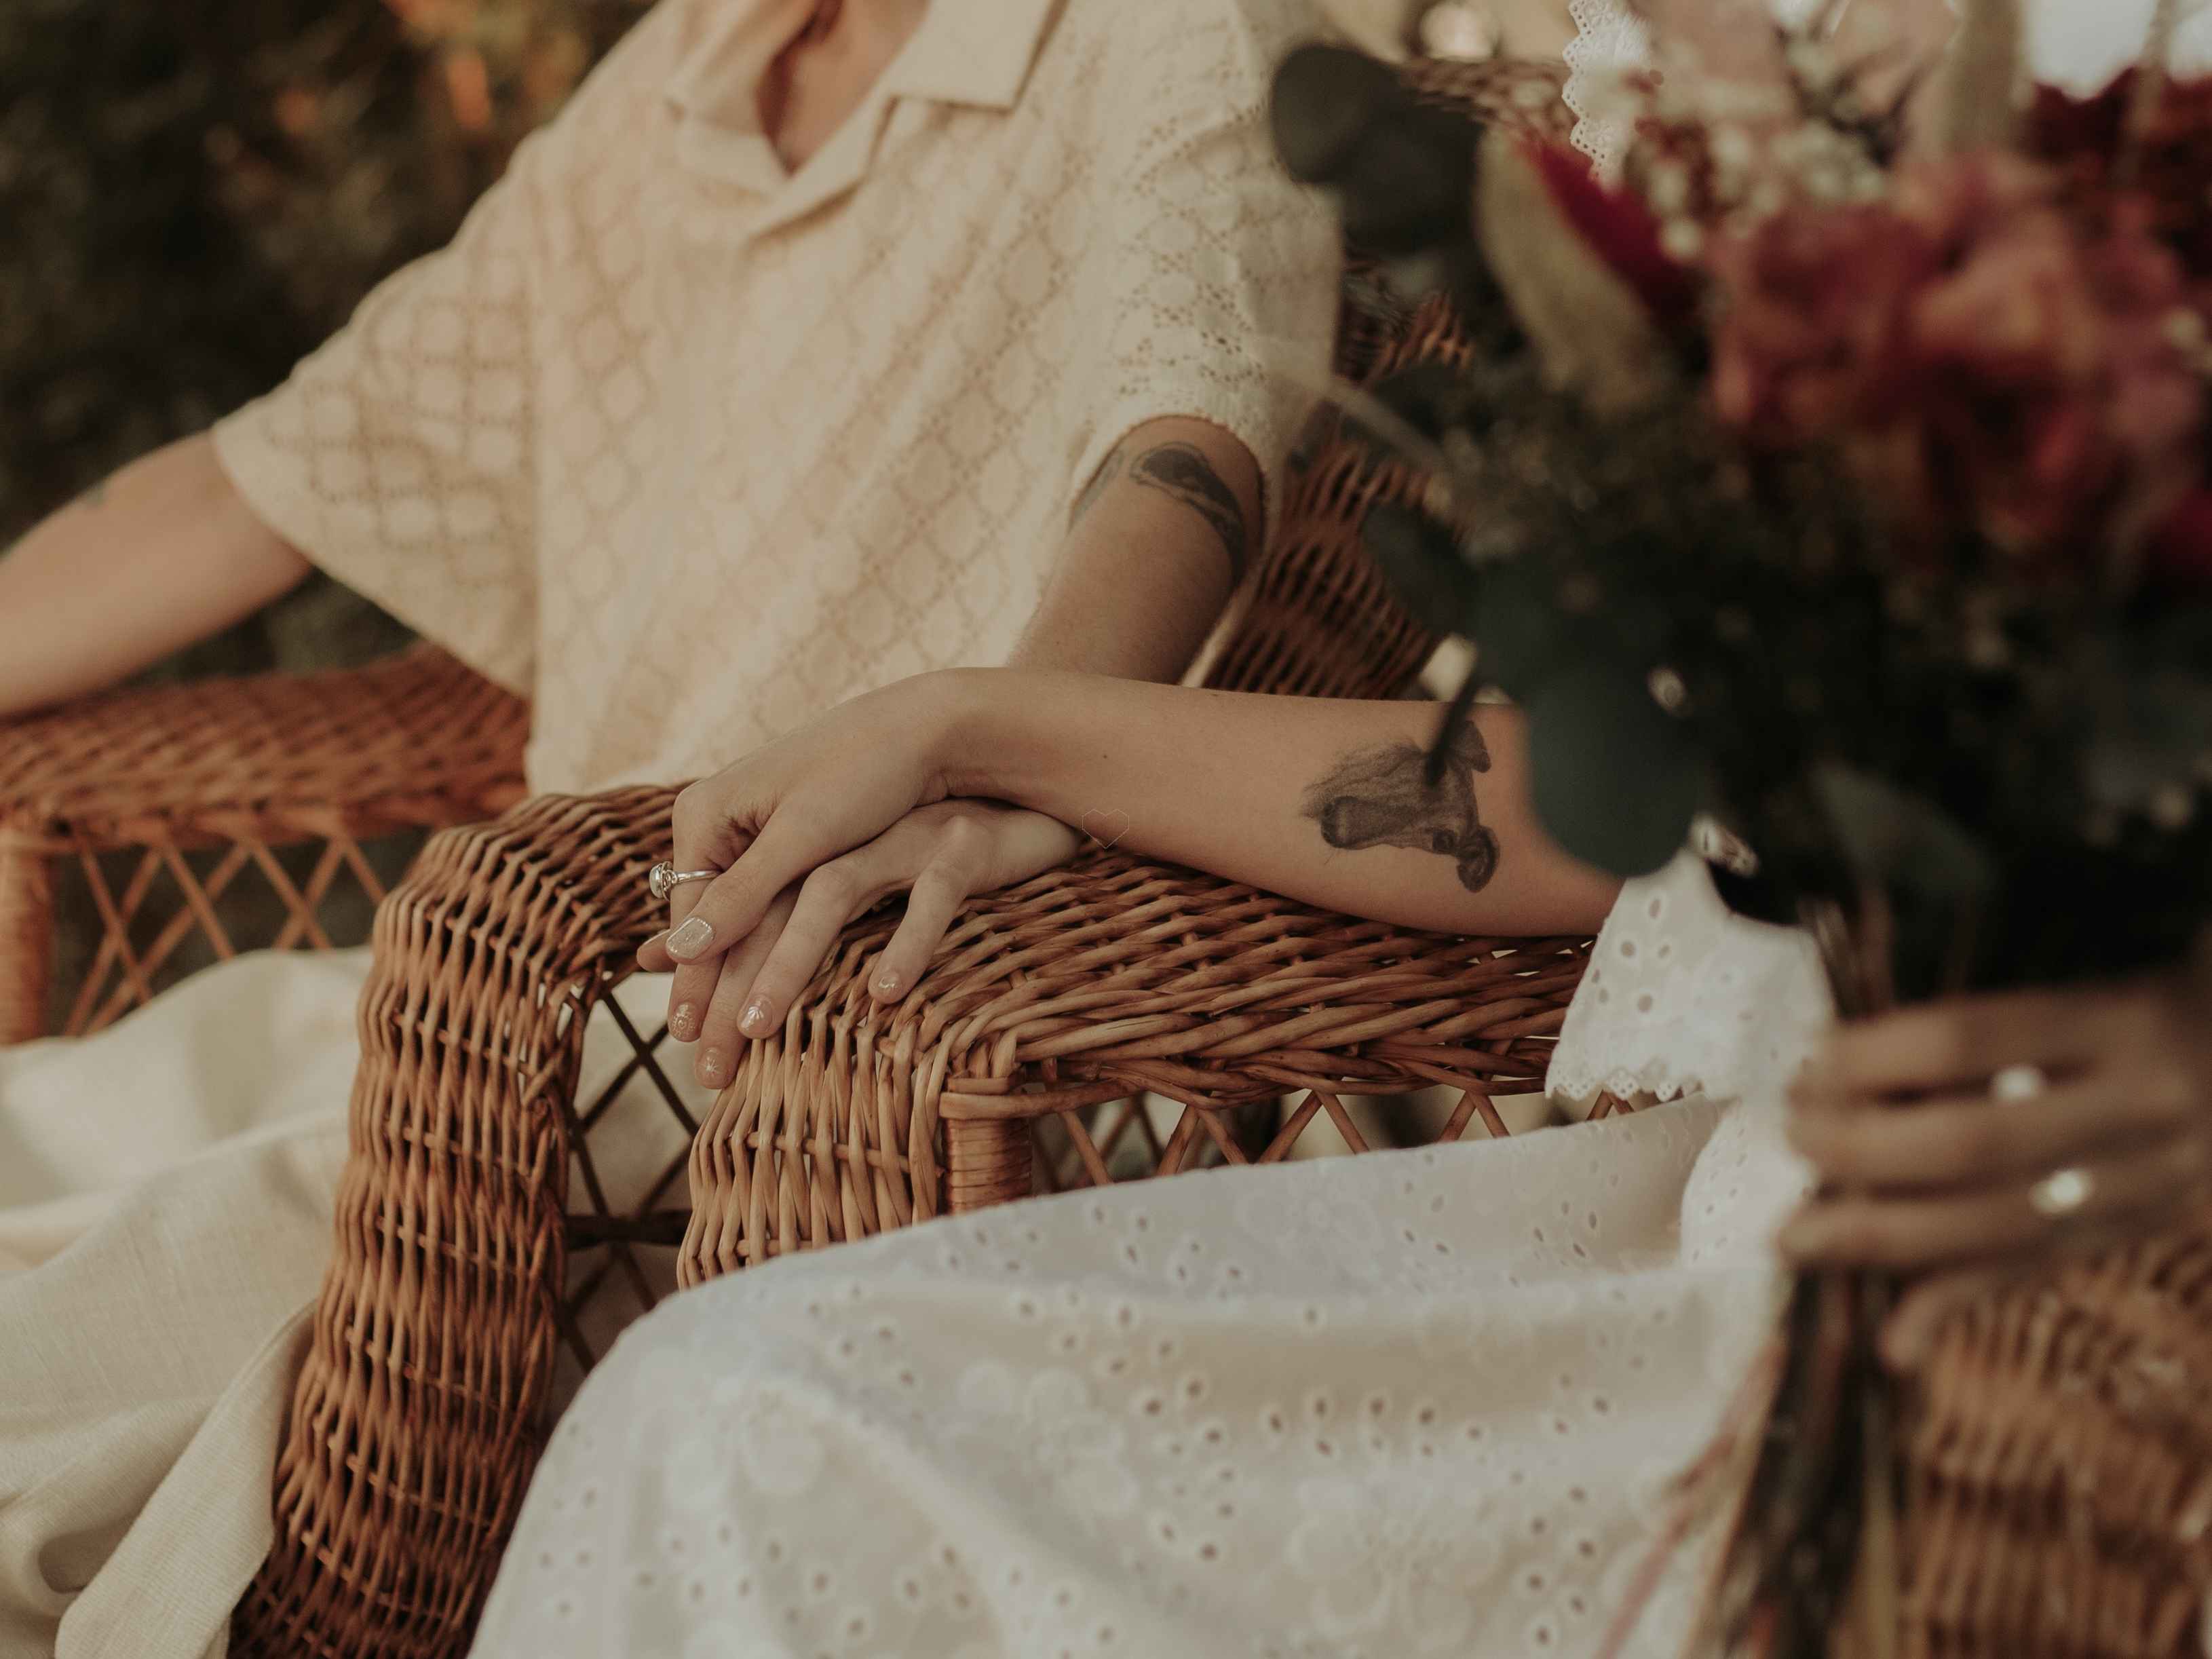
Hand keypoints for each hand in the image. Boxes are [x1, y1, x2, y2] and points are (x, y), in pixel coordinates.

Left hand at [642, 800, 1080, 1085]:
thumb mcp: (839, 875)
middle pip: (767, 912)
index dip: (705, 972)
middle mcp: (845, 832)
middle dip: (730, 991)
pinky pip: (930, 898)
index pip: (739, 908)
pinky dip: (905, 945)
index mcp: (809, 838)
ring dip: (788, 964)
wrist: (1006, 765)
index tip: (684, 1042)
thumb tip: (672, 958)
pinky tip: (883, 994)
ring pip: (829, 899)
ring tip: (758, 1029)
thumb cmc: (921, 837)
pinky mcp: (961, 847)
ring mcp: (901, 838)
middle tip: (708, 1069)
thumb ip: (761, 911)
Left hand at [1781, 971, 2211, 1371]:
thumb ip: (2000, 1013)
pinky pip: (2042, 1273)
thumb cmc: (2163, 989)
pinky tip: (1894, 1341)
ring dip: (1884, 1238)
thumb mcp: (2103, 971)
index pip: (1965, 1040)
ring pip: (2001, 1226)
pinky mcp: (2152, 1232)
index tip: (1810, 1060)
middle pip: (1973, 1143)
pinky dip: (1959, 1305)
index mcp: (2122, 1019)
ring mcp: (2157, 1182)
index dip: (1872, 1056)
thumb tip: (1849, 1045)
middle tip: (1791, 1138)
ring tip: (1797, 1238)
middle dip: (1862, 1151)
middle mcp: (2145, 1105)